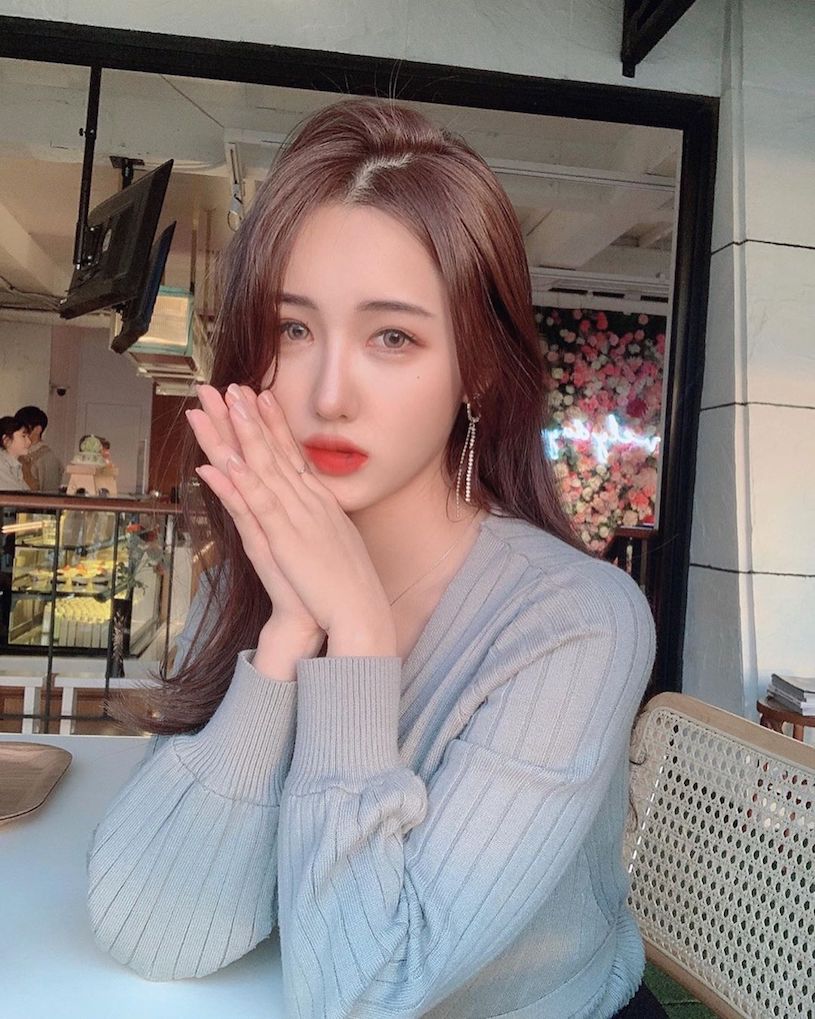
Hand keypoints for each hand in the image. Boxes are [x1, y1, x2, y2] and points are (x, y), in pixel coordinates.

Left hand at [189, 383, 395, 651]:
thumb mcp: (333, 542)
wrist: (359, 611)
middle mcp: (307, 500)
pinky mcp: (283, 540)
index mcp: (318, 501)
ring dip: (239, 434)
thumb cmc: (345, 584)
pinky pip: (258, 505)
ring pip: (261, 468)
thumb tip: (315, 509)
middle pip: (271, 451)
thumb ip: (320, 521)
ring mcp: (296, 517)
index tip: (257, 395)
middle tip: (226, 386)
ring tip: (220, 405)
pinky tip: (222, 461)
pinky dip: (239, 482)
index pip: (290, 453)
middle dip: (247, 416)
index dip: (271, 422)